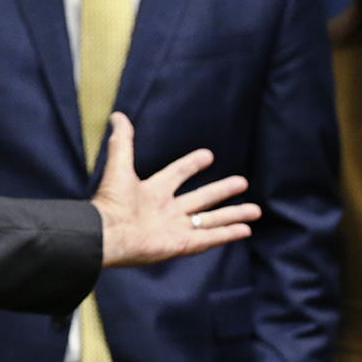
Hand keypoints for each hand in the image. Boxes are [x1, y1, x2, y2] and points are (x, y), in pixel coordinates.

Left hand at [91, 112, 260, 266]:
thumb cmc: (111, 202)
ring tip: (255, 211)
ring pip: (210, 221)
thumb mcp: (119, 165)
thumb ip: (122, 141)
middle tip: (242, 182)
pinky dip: (226, 234)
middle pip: (201, 199)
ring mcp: (174, 229)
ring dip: (232, 215)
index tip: (208, 156)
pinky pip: (208, 239)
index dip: (191, 165)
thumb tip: (117, 115)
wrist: (107, 233)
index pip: (177, 174)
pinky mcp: (180, 245)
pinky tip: (245, 230)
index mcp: (153, 191)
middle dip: (222, 191)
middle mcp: (166, 210)